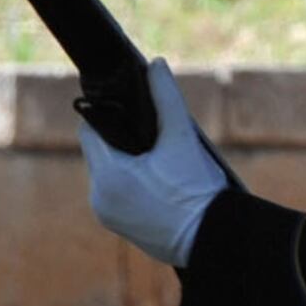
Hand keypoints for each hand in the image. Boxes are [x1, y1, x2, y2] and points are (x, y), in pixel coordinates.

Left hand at [77, 58, 230, 268]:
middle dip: (121, 143)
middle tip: (150, 137)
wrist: (215, 240)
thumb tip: (156, 65)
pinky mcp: (122, 229)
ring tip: (157, 161)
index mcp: (108, 174)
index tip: (128, 111)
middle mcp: (99, 197)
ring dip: (126, 165)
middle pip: (100, 154)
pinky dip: (132, 187)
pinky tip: (158, 184)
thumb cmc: (198, 191)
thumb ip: (166, 99)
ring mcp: (109, 216)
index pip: (90, 131)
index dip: (108, 116)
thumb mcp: (182, 139)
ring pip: (109, 176)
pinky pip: (118, 197)